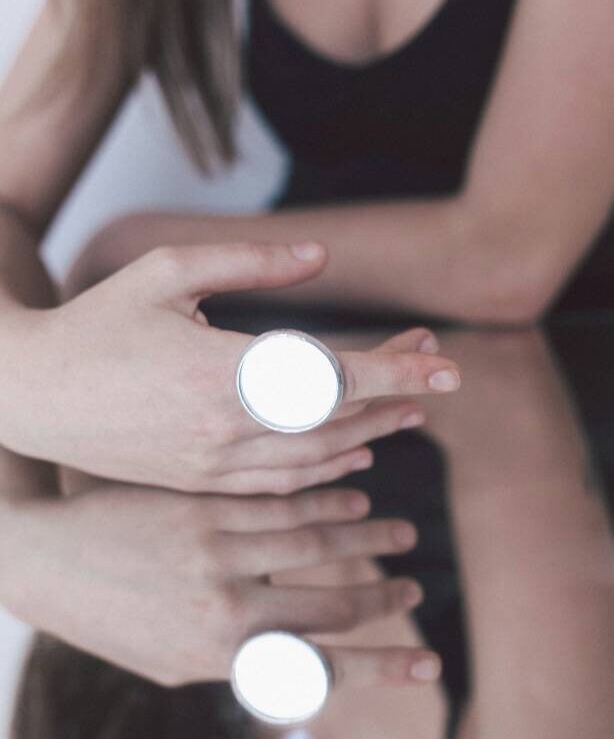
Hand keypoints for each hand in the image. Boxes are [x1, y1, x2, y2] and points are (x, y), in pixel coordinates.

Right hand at [0, 242, 459, 491]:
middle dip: (394, 395)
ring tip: (411, 410)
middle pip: (335, 419)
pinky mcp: (201, 482)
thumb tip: (321, 256)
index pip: (330, 375)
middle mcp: (223, 429)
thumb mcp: (164, 274)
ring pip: (315, 457)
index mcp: (217, 371)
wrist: (31, 396)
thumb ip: (249, 262)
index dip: (395, 370)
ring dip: (370, 433)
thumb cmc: (95, 323)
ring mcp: (212, 465)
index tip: (447, 365)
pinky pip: (282, 482)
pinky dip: (327, 466)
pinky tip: (355, 449)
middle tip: (437, 373)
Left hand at [2, 485, 438, 687]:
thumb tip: (295, 660)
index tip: (426, 664)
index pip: (320, 667)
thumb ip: (233, 660)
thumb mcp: (167, 660)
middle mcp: (226, 607)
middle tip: (414, 586)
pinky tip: (353, 490)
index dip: (381, 664)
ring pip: (313, 541)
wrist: (42, 559)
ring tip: (399, 531)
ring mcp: (216, 550)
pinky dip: (323, 497)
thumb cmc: (109, 618)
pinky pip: (279, 501)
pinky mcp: (204, 506)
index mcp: (219, 657)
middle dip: (382, 595)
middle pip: (330, 601)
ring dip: (364, 536)